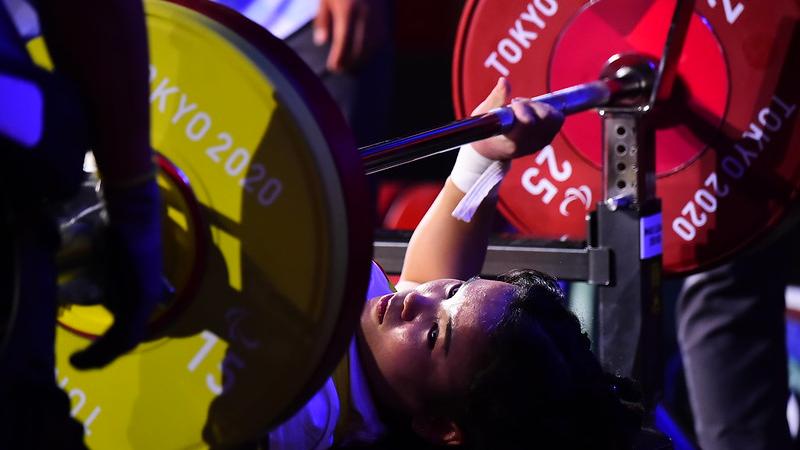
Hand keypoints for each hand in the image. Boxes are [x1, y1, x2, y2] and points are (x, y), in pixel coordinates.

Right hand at [70, 177, 164, 369]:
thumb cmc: (116, 227)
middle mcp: (147, 298)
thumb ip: (98, 274)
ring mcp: (147, 299)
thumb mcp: (105, 258)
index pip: (129, 328)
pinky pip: (124, 334)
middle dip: (102, 355)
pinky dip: (103, 349)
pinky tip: (82, 356)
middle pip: (126, 339)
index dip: (109, 344)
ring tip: (77, 363)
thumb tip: (74, 278)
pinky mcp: (142, 298)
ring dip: (100, 356)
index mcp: (140, 291)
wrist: (131, 211)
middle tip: (78, 363)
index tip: (87, 353)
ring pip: (124, 341)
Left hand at [313, 0, 389, 71]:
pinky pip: (381, 39)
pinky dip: (373, 50)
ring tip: (352, 65)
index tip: (333, 67)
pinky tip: (364, 55)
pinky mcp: (385, 17)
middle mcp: (364, 14)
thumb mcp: (326, 0)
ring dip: (362, 59)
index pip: (344, 41)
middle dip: (351, 62)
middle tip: (341, 69)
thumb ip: (323, 20)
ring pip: (373, 46)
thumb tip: (321, 42)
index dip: (339, 58)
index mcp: (347, 10)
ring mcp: (377, 16)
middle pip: (360, 47)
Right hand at [471, 78, 563, 160]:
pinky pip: (557, 120)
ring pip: (553, 117)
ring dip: (540, 107)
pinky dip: (546, 111)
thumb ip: (496, 98)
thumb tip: (504, 81)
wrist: (492, 150)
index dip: (524, 107)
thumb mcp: (485, 114)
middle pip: (545, 116)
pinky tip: (532, 112)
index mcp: (512, 142)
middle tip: (515, 104)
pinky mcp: (548, 139)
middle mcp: (530, 145)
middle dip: (531, 104)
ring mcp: (540, 143)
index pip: (529, 123)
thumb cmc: (486, 130)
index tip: (513, 103)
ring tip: (524, 108)